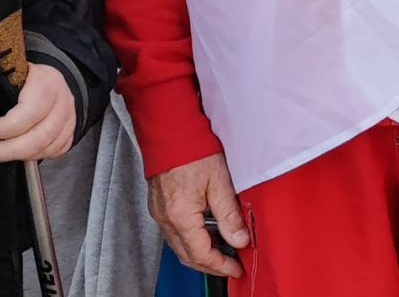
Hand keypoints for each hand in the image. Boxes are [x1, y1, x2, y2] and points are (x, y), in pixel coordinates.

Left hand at [0, 67, 76, 162]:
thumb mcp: (0, 77)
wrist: (47, 79)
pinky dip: (37, 155)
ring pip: (50, 144)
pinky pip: (57, 150)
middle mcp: (62, 99)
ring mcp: (69, 116)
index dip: (9, 125)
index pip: (32, 108)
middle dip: (12, 148)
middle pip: (43, 132)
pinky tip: (20, 154)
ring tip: (0, 155)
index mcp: (45, 81)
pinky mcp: (71, 130)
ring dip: (22, 155)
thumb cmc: (21, 79)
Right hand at [149, 153, 245, 278]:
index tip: (237, 268)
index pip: (200, 254)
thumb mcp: (220, 182)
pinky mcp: (159, 205)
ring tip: (223, 251)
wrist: (171, 131)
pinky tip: (207, 233)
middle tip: (231, 265)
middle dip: (210, 265)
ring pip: (179, 245)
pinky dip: (191, 239)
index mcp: (180, 216)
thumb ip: (229, 215)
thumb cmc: (193, 150)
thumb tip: (239, 240)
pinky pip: (174, 232)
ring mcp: (159, 212)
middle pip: (187, 255)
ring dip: (200, 253)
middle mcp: (165, 218)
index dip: (220, 265)